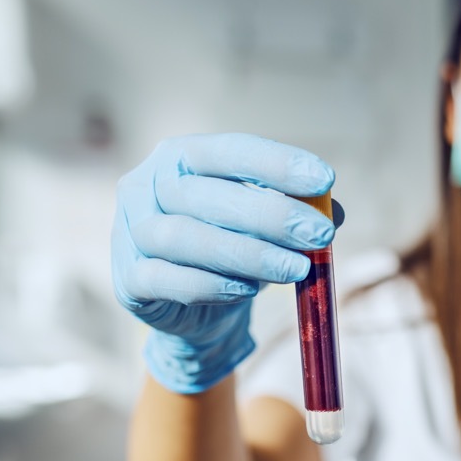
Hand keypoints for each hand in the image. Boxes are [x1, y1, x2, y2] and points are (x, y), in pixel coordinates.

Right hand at [112, 133, 335, 392]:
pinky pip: (167, 280)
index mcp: (180, 157)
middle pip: (207, 195)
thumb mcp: (267, 226)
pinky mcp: (128, 279)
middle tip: (320, 234)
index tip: (325, 179)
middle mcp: (146, 185)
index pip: (228, 150)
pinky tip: (249, 290)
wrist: (195, 310)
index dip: (276, 163)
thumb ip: (297, 212)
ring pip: (185, 237)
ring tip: (296, 269)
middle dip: (272, 215)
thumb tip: (332, 212)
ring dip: (248, 254)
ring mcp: (131, 231)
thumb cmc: (233, 248)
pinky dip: (211, 285)